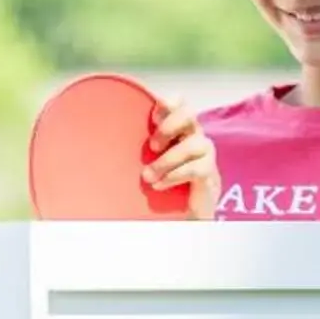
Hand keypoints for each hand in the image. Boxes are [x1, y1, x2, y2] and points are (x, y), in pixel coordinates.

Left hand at [144, 104, 220, 220]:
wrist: (183, 215)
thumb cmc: (163, 185)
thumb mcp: (147, 162)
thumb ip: (141, 148)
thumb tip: (109, 140)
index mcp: (179, 130)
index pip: (180, 103)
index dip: (168, 104)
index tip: (152, 118)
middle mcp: (195, 137)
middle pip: (189, 114)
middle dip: (169, 126)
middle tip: (152, 146)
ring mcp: (205, 155)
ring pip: (193, 144)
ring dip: (167, 160)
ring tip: (148, 177)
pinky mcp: (210, 175)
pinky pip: (196, 169)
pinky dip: (174, 176)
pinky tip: (159, 185)